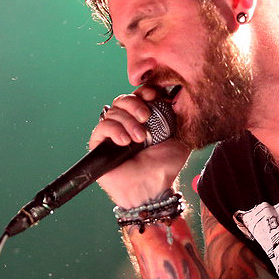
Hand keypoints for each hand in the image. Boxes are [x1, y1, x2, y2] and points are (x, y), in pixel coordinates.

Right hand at [90, 85, 190, 206]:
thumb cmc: (166, 166)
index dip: (144, 91)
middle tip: (146, 117)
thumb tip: (176, 99)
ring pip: (113, 112)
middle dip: (135, 104)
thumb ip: (178, 118)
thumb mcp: (179, 137)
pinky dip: (114, 130)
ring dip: (128, 122)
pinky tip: (125, 141)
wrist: (154, 186)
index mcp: (143, 120)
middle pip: (122, 100)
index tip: (154, 95)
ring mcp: (112, 134)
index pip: (138, 96)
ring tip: (139, 138)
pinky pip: (102, 127)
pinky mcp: (99, 145)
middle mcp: (126, 124)